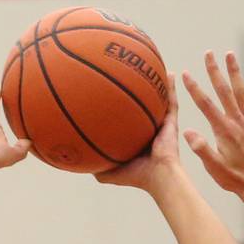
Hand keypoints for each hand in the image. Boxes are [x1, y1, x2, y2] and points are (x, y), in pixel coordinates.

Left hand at [95, 74, 181, 190]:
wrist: (159, 177)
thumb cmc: (136, 176)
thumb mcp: (107, 172)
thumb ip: (93, 165)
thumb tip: (71, 159)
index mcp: (134, 140)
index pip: (124, 120)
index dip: (116, 107)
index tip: (104, 92)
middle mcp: (146, 130)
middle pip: (139, 105)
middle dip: (134, 89)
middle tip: (125, 71)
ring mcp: (160, 125)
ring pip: (157, 99)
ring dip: (154, 83)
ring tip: (150, 65)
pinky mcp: (171, 123)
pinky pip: (171, 101)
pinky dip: (170, 87)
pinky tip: (168, 73)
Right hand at [182, 51, 243, 201]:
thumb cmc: (235, 179)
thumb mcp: (214, 167)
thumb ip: (201, 149)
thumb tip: (187, 132)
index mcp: (224, 131)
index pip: (206, 105)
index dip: (194, 88)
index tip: (185, 73)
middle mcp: (238, 122)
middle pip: (225, 91)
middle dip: (215, 71)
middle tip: (208, 53)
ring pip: (242, 92)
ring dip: (235, 72)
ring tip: (230, 55)